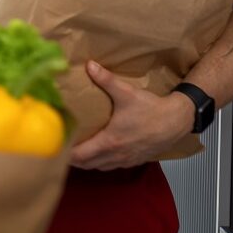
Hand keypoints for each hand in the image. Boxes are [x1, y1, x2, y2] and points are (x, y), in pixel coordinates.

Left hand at [69, 61, 194, 170]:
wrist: (177, 122)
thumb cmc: (153, 111)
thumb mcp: (127, 93)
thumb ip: (106, 80)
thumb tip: (90, 66)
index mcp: (109, 142)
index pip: (79, 155)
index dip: (64, 152)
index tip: (56, 144)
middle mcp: (115, 155)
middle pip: (85, 165)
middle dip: (71, 158)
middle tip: (61, 145)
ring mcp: (125, 161)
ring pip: (98, 167)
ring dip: (86, 161)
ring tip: (75, 149)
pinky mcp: (134, 160)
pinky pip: (111, 166)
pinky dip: (100, 162)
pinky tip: (98, 151)